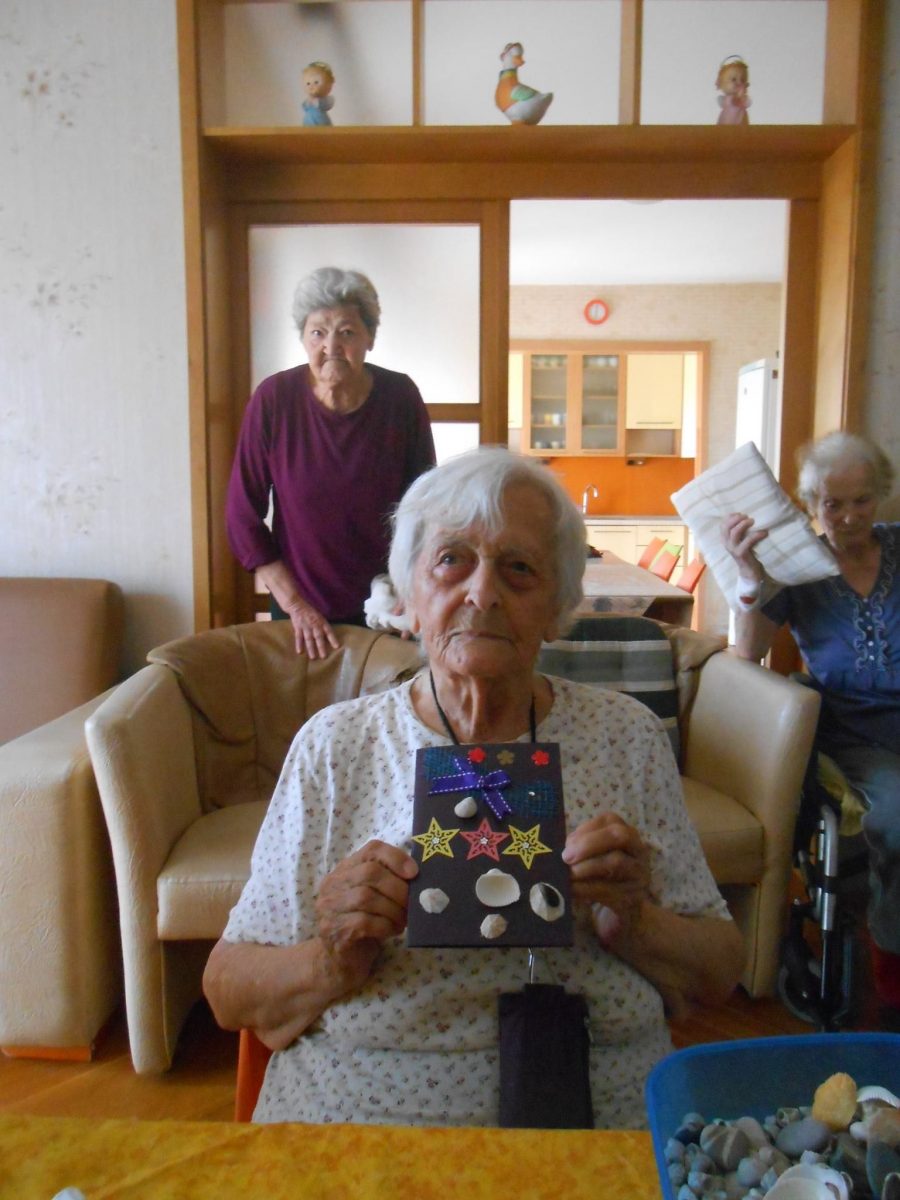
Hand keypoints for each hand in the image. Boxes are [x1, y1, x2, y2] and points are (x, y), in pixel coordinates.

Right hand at [285, 597, 340, 657]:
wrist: (296, 605)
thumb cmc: (309, 612)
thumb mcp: (319, 616)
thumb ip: (322, 626)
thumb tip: (328, 637)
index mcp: (321, 621)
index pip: (329, 631)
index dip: (333, 639)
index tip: (337, 646)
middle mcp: (314, 624)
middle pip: (318, 637)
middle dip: (321, 647)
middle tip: (324, 657)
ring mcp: (306, 626)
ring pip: (309, 639)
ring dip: (311, 649)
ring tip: (313, 657)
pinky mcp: (298, 627)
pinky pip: (298, 637)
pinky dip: (299, 644)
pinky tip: (300, 651)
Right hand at [315, 840, 417, 991]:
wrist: (340, 963)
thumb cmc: (364, 926)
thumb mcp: (376, 898)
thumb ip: (389, 882)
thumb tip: (421, 877)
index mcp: (345, 869)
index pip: (371, 849)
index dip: (396, 858)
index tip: (414, 873)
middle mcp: (333, 884)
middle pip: (370, 873)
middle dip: (398, 888)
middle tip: (412, 903)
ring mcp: (330, 907)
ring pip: (366, 897)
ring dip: (393, 909)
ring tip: (404, 919)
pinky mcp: (334, 931)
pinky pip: (364, 922)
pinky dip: (385, 926)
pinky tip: (393, 931)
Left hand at [561, 813, 650, 939]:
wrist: (627, 917)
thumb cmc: (604, 880)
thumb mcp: (595, 859)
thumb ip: (581, 849)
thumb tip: (559, 846)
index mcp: (628, 836)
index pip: (610, 820)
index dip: (586, 828)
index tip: (567, 841)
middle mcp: (639, 852)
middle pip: (619, 835)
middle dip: (589, 843)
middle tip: (566, 857)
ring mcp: (639, 876)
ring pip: (615, 862)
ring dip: (586, 867)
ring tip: (568, 875)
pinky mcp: (632, 900)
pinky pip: (608, 890)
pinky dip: (586, 889)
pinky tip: (571, 891)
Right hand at [721, 511, 767, 583]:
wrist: (749, 570)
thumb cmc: (747, 551)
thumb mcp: (742, 539)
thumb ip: (741, 530)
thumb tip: (747, 515)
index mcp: (725, 539)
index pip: (722, 524)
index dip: (730, 517)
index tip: (741, 513)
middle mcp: (726, 543)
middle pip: (726, 527)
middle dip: (736, 519)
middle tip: (747, 516)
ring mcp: (733, 549)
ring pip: (734, 533)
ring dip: (744, 525)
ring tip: (753, 521)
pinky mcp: (741, 554)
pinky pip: (747, 542)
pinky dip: (756, 535)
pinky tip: (764, 533)